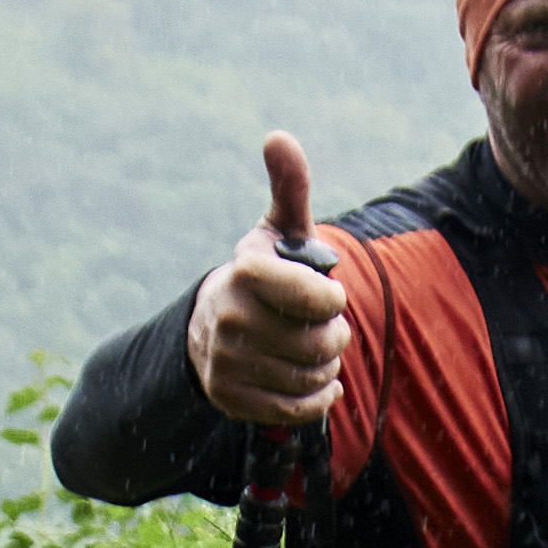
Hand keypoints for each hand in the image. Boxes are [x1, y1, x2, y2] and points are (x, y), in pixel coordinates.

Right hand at [191, 130, 349, 427]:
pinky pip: (298, 410)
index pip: (316, 298)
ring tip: (313, 351)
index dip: (331, 300)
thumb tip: (278, 137)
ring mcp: (227, 361)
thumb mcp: (277, 231)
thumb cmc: (265, 275)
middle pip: (320, 342)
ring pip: (312, 376)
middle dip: (334, 336)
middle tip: (324, 327)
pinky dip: (317, 398)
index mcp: (246, 272)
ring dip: (325, 366)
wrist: (212, 328)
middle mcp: (230, 318)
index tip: (326, 295)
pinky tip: (315, 382)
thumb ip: (289, 188)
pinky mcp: (231, 399)